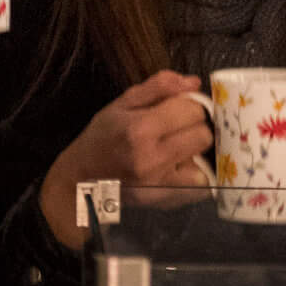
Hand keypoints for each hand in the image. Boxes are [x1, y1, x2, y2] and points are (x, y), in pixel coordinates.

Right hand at [39, 71, 211, 247]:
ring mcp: (159, 184)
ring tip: (175, 151)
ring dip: (194, 153)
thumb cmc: (101, 138)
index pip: (193, 110)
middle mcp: (151, 158)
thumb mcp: (122, 104)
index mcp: (140, 128)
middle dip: (194, 128)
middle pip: (203, 135)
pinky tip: (176, 170)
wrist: (80, 179)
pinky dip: (194, 176)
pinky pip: (200, 186)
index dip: (189, 106)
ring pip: (205, 161)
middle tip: (176, 131)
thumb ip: (159, 87)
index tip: (178, 110)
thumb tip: (194, 83)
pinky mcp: (164, 202)